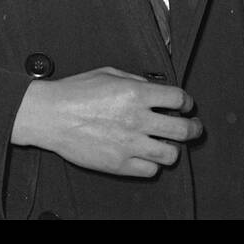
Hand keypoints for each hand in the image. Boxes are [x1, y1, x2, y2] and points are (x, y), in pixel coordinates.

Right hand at [11, 67, 201, 176]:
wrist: (50, 116)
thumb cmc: (76, 91)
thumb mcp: (109, 73)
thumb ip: (137, 81)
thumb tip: (156, 90)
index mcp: (135, 93)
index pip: (179, 99)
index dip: (187, 102)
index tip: (185, 106)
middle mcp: (136, 119)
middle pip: (183, 130)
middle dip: (193, 128)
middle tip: (193, 127)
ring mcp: (128, 144)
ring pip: (171, 154)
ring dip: (173, 148)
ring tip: (168, 144)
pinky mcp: (118, 164)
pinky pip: (150, 170)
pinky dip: (152, 164)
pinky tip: (147, 155)